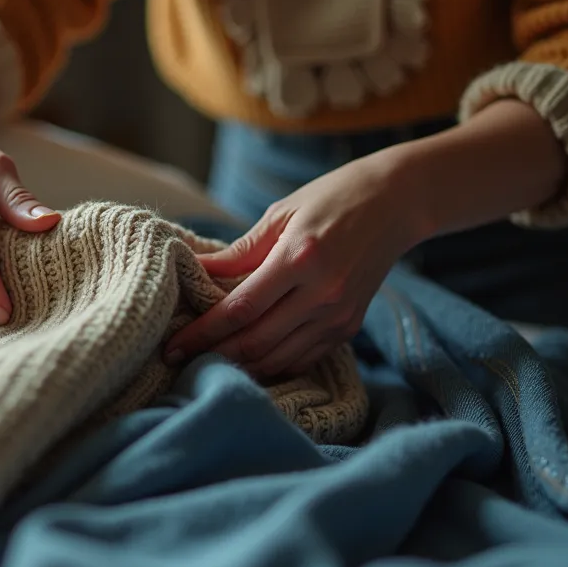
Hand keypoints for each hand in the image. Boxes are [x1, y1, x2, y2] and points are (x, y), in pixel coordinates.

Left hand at [164, 152, 427, 379]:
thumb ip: (238, 251)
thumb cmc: (331, 198)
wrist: (396, 204)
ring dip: (240, 367)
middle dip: (212, 355)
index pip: (239, 309)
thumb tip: (195, 271)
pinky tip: (246, 364)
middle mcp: (322, 293)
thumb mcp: (280, 214)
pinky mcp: (348, 327)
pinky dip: (272, 367)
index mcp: (299, 258)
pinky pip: (303, 359)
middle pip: (256, 342)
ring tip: (206, 364)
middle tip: (178, 360)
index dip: (202, 333)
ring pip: (278, 359)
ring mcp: (338, 315)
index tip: (172, 345)